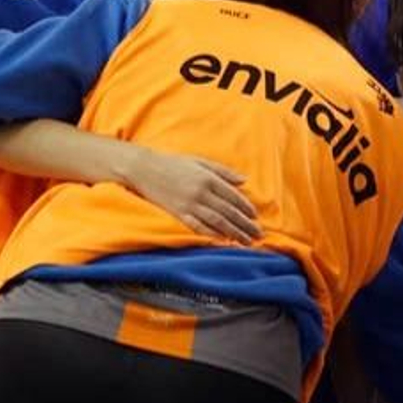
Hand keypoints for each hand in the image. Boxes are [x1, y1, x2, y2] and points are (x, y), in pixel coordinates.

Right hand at [115, 148, 260, 243]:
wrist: (144, 169)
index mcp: (208, 178)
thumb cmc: (173, 163)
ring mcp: (189, 204)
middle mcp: (201, 192)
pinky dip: (211, 235)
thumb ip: (223, 171)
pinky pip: (198, 226)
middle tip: (257, 234)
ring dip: (233, 232)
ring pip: (217, 221)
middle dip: (245, 224)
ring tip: (245, 241)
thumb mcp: (200, 161)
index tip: (255, 216)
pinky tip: (222, 241)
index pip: (233, 196)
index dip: (246, 207)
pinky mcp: (178, 213)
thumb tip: (244, 181)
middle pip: (228, 211)